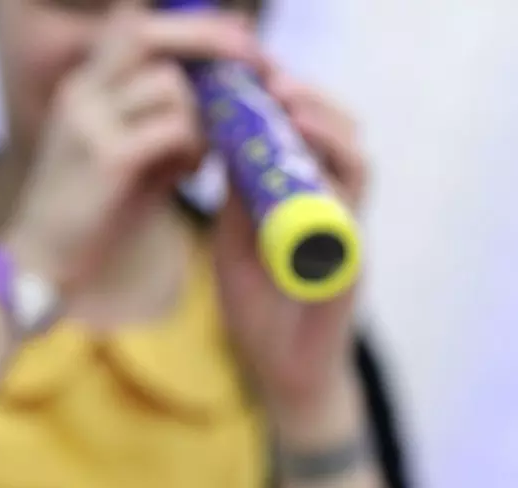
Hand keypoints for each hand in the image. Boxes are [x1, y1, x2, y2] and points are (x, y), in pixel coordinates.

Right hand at [6, 7, 265, 294]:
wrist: (39, 263)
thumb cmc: (90, 214)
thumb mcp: (125, 154)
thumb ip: (163, 120)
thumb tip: (221, 93)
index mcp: (84, 87)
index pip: (136, 27)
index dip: (191, 27)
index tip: (238, 44)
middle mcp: (80, 93)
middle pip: (147, 33)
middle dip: (208, 39)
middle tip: (252, 64)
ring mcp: (88, 123)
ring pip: (169, 84)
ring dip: (202, 116)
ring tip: (199, 157)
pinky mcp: (105, 158)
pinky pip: (173, 128)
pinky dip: (194, 148)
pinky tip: (189, 177)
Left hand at [214, 73, 368, 415]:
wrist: (277, 368)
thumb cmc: (255, 307)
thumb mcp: (232, 243)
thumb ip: (234, 201)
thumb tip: (221, 144)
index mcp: (299, 200)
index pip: (306, 139)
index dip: (288, 106)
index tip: (257, 82)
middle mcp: (329, 208)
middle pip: (339, 139)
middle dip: (311, 105)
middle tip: (277, 86)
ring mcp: (344, 231)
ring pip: (355, 163)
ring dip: (326, 129)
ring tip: (291, 108)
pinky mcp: (350, 259)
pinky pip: (353, 208)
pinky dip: (336, 176)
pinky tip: (309, 156)